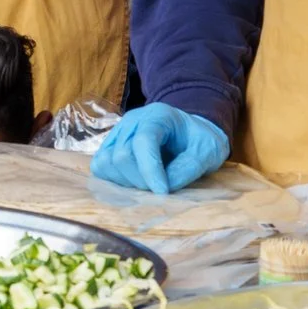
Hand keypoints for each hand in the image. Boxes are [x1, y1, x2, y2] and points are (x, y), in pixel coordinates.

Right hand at [90, 103, 229, 193]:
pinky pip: (100, 167)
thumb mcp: (207, 152)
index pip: (143, 142)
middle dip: (141, 180)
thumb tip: (162, 189)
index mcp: (158, 115)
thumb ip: (188, 168)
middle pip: (122, 155)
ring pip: (106, 162)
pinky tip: (134, 181)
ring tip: (148, 183)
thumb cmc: (199, 142)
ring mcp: (117, 133)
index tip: (163, 192)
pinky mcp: (109, 147)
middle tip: (161, 188)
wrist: (190, 134)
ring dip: (126, 182)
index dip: (150, 170)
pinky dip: (114, 180)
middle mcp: (132, 121)